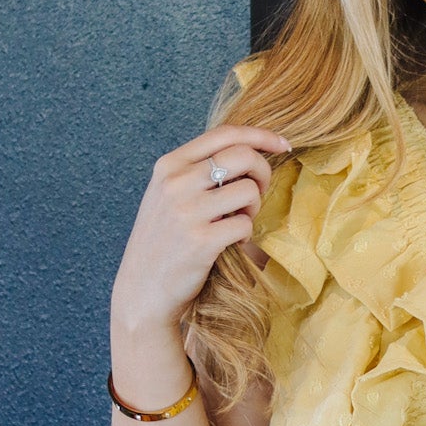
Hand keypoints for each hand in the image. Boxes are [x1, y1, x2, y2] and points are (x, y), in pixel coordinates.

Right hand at [111, 123, 289, 335]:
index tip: (283, 144)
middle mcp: (175, 182)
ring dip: (253, 208)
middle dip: (263, 172)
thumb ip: (198, 170)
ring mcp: (187, 211)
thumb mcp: (168, 194)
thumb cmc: (163, 241)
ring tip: (236, 223)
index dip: (261, 135)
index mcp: (169, 165)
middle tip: (258, 193)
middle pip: (243, 155)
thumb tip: (250, 150)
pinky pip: (246, 224)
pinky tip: (230, 243)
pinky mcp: (201, 240)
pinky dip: (246, 234)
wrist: (141, 291)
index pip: (225, 134)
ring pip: (249, 190)